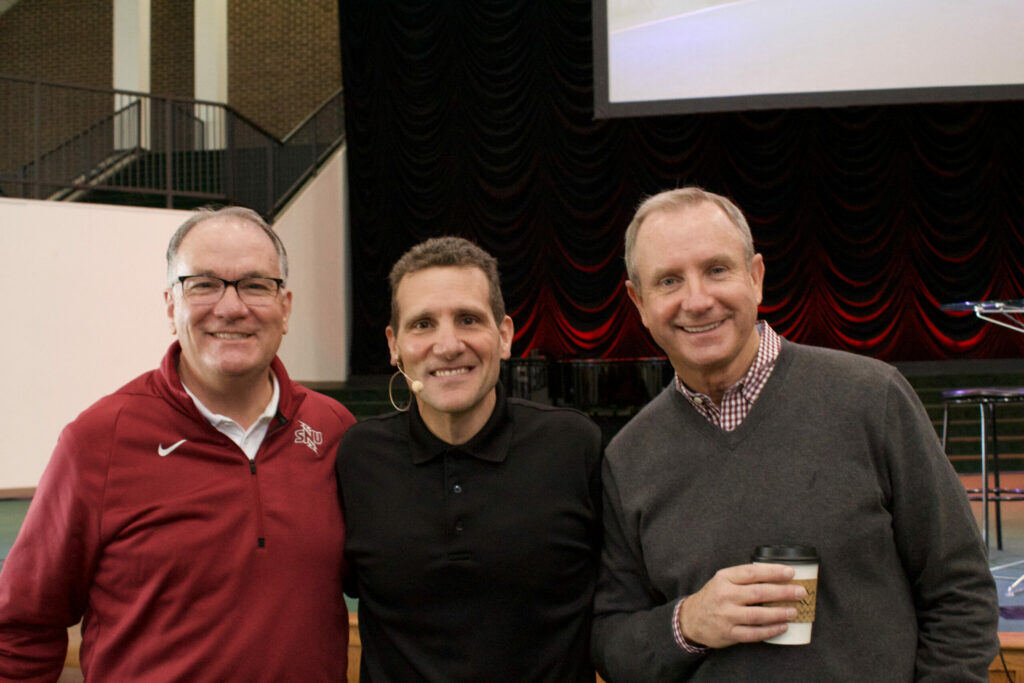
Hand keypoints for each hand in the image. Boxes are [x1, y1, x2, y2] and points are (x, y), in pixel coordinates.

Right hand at [678, 563, 806, 648]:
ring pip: (758, 615)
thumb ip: (744, 577)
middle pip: (759, 593)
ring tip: (794, 611)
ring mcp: (726, 616)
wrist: (692, 619)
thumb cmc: (714, 596)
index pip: (752, 573)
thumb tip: (776, 575)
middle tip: (800, 592)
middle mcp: (725, 596)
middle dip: (783, 592)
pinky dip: (770, 631)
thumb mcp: (723, 580)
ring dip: (779, 613)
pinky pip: (753, 633)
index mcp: (724, 578)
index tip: (791, 572)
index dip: (773, 572)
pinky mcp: (729, 633)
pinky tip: (782, 627)